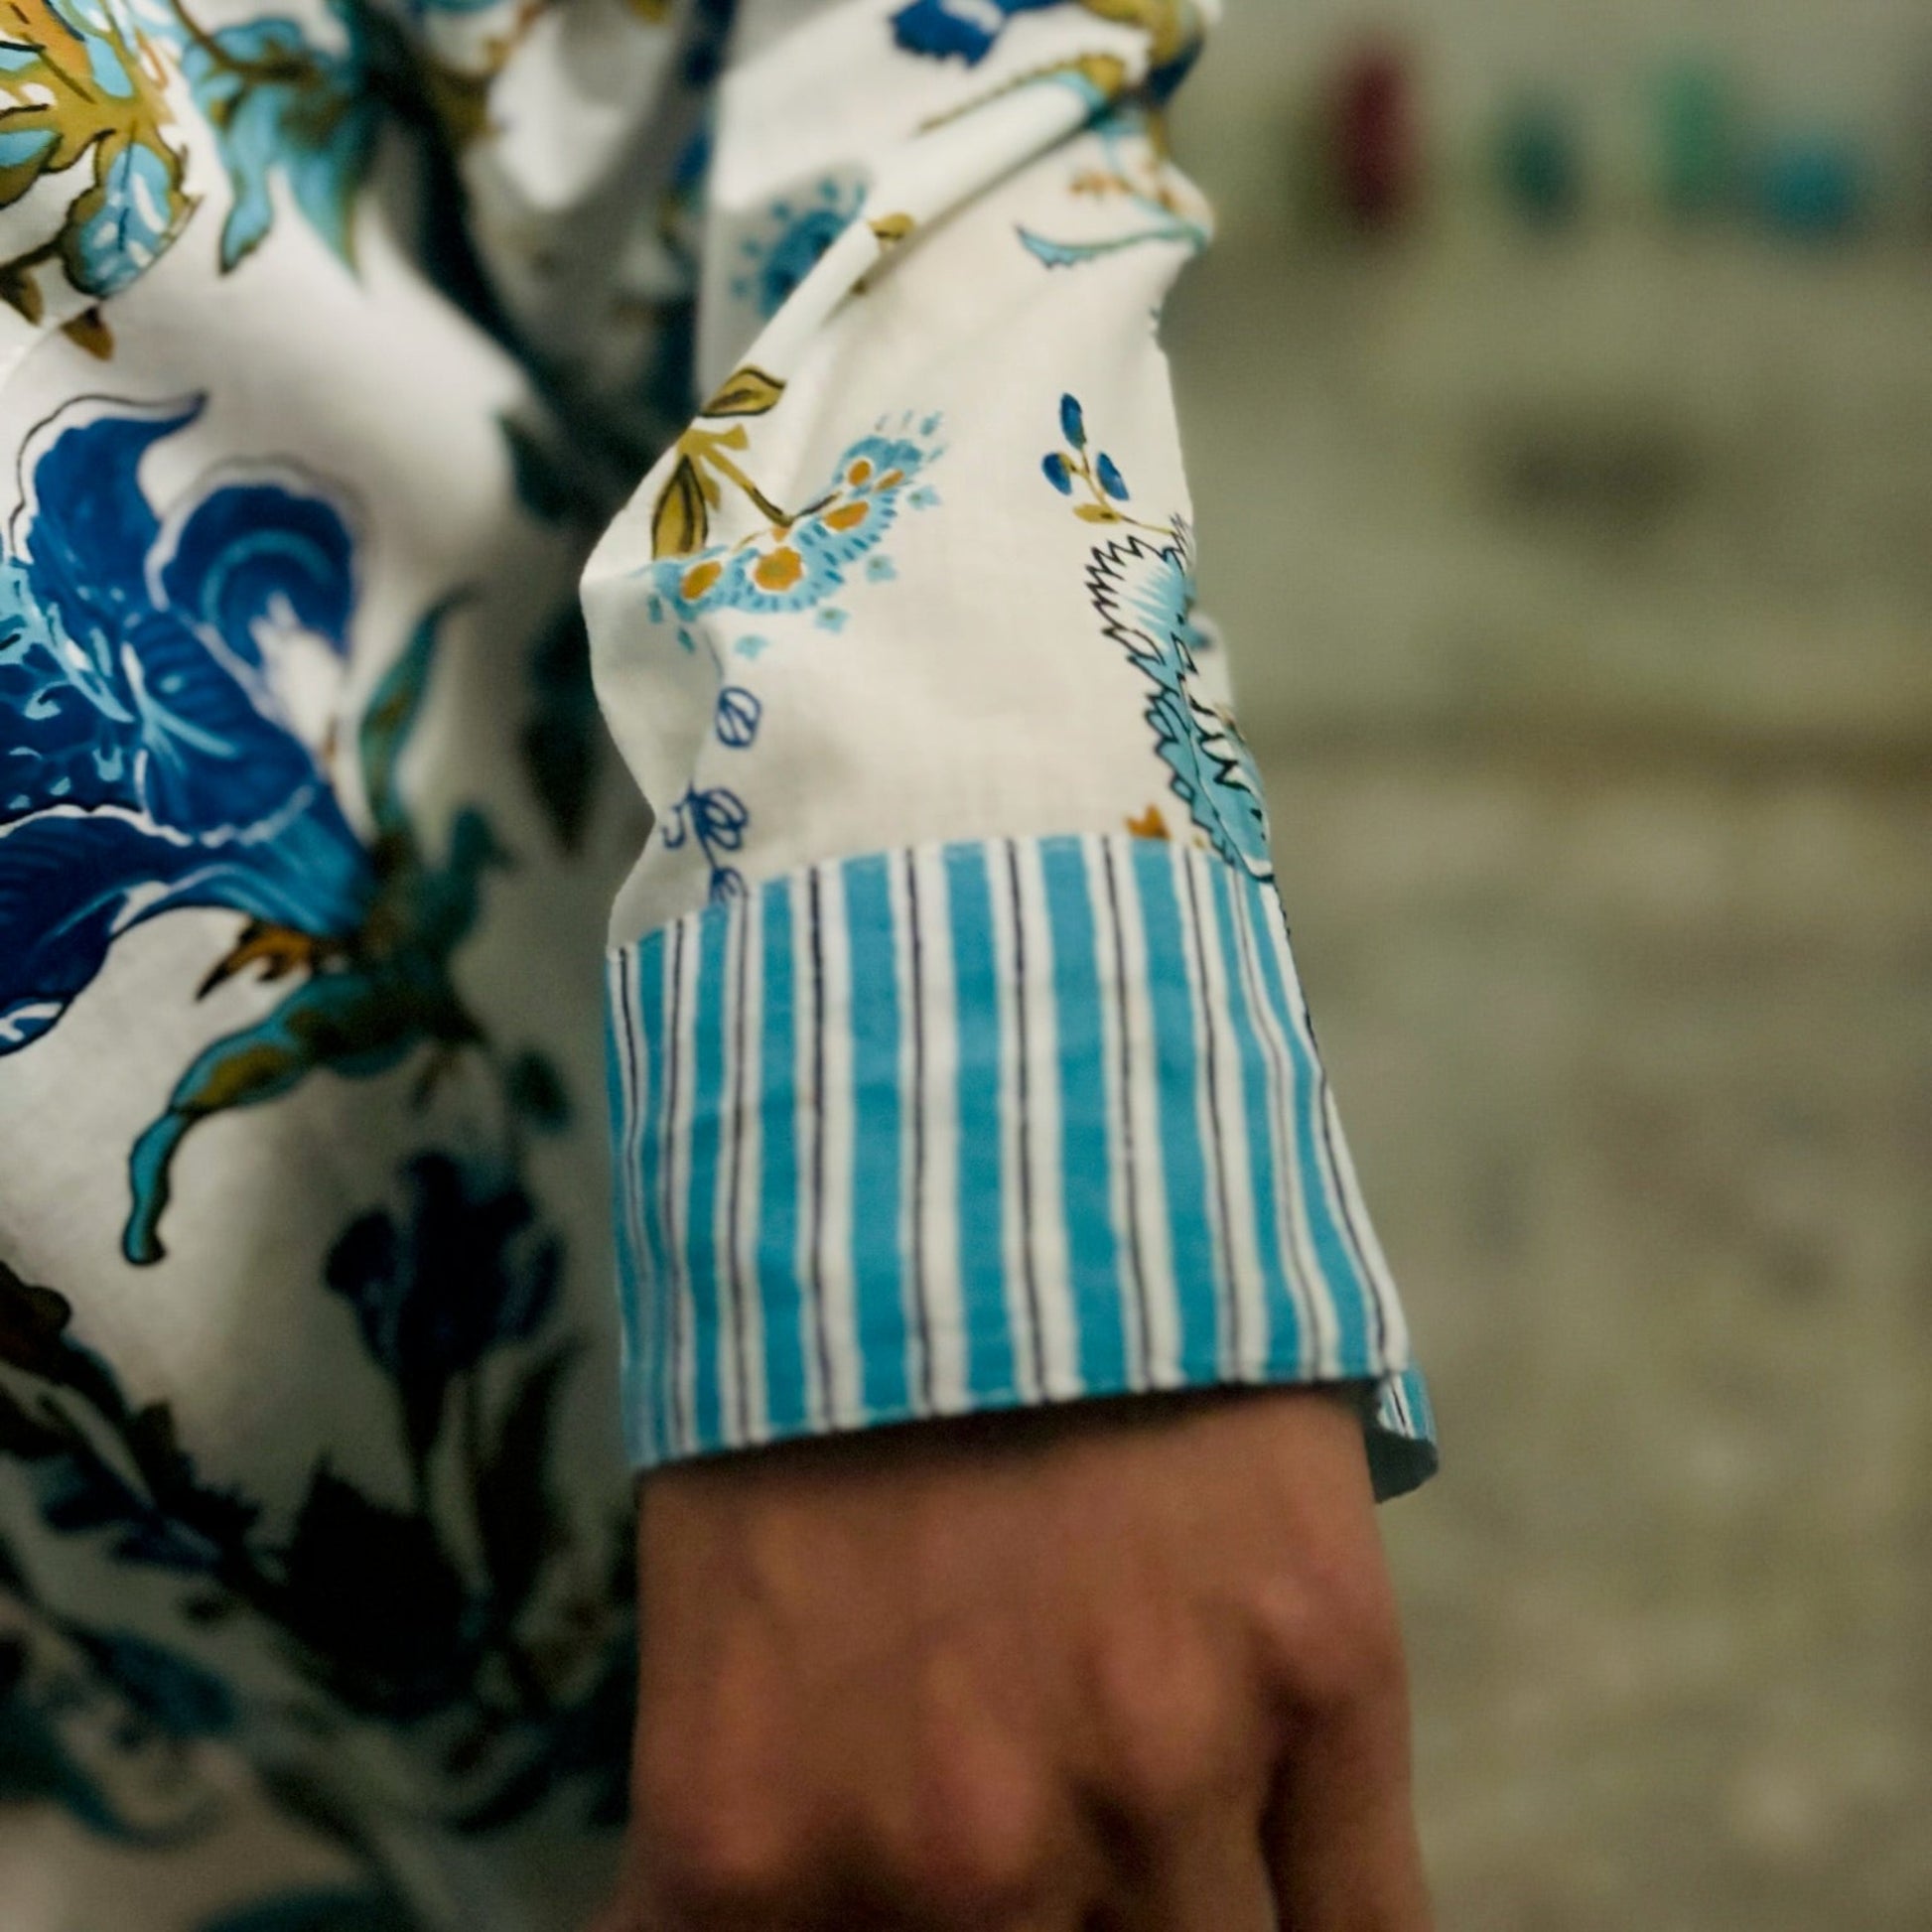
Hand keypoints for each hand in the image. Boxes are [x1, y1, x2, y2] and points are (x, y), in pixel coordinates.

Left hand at [594, 1386, 1428, 1929]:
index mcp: (765, 1839)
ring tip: (1143, 1822)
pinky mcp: (1320, 1665)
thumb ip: (755, 1843)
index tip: (917, 1920)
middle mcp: (962, 1844)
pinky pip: (1368, 1925)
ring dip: (1171, 1920)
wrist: (965, 1141)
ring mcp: (1159, 1758)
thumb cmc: (817, 1376)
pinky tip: (1285, 1906)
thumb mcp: (718, 1622)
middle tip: (1047, 1864)